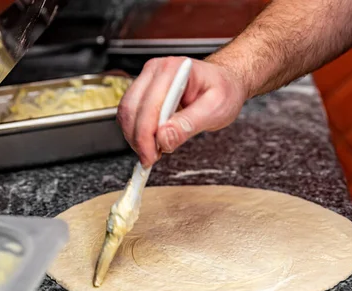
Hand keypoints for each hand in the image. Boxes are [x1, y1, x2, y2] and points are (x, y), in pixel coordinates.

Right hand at [117, 56, 247, 166]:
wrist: (225, 82)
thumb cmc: (223, 90)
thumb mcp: (216, 109)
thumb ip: (190, 123)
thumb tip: (164, 138)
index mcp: (173, 70)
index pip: (149, 106)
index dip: (146, 136)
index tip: (151, 157)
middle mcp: (155, 70)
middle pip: (131, 108)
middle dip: (137, 139)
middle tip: (150, 159)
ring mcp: (147, 79)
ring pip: (126, 112)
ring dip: (134, 136)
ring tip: (153, 151)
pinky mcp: (144, 90)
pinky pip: (130, 113)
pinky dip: (136, 131)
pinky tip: (150, 142)